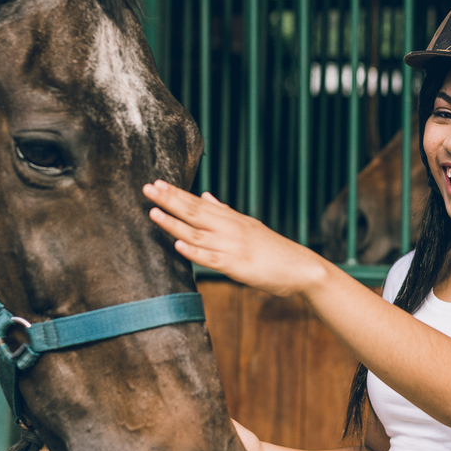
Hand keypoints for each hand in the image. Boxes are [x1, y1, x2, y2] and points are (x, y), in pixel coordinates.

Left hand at [143, 180, 326, 296]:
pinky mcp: (238, 267)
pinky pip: (211, 259)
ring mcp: (234, 247)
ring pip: (198, 234)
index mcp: (232, 219)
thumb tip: (205, 195)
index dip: (177, 193)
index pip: (199, 202)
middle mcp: (231, 229)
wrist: (302, 268)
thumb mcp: (250, 225)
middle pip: (194, 212)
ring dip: (174, 223)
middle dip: (169, 200)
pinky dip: (194, 252)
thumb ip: (225, 212)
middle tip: (147, 188)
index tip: (157, 182)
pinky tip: (178, 245)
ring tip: (153, 212)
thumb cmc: (274, 250)